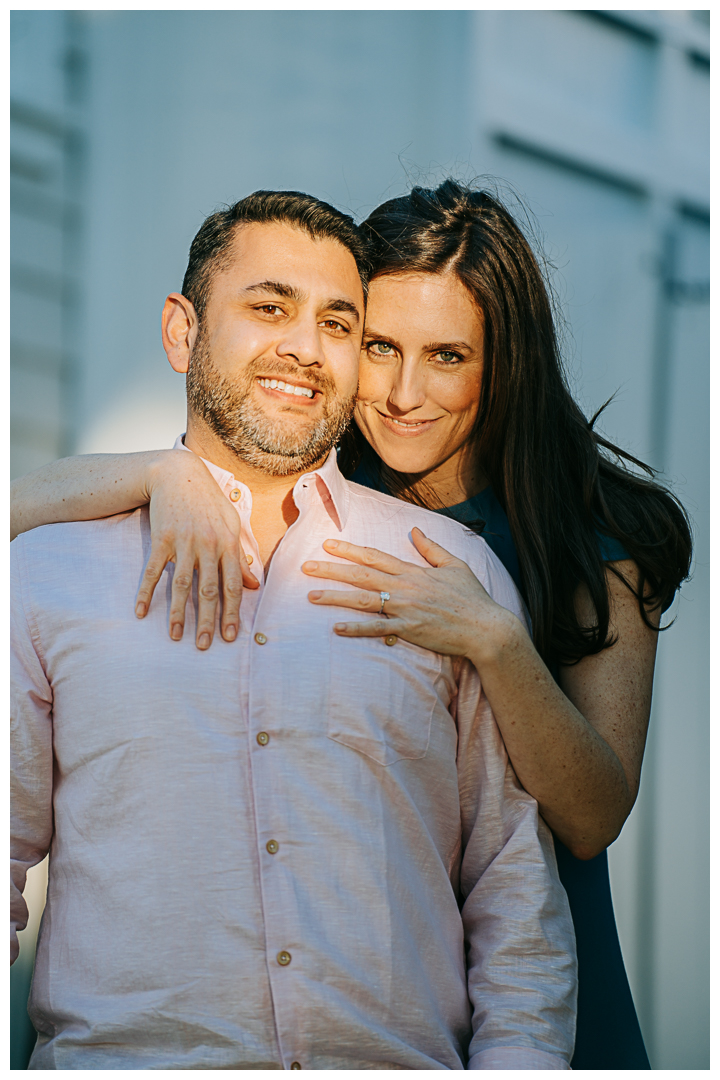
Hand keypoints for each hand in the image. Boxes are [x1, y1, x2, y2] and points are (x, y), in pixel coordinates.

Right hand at [134, 451, 258, 647]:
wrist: (178, 474)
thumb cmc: (209, 501)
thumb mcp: (232, 525)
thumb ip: (241, 556)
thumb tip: (254, 585)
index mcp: (227, 544)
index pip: (232, 585)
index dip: (231, 612)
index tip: (229, 636)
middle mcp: (207, 545)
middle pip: (208, 590)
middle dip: (207, 620)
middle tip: (204, 646)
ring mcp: (183, 542)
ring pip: (181, 585)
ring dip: (177, 613)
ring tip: (176, 636)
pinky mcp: (161, 539)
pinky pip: (153, 571)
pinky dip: (146, 591)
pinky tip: (140, 611)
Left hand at [303, 527, 508, 658]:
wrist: (486, 627)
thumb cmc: (473, 598)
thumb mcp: (455, 565)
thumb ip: (431, 548)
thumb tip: (415, 530)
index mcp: (413, 572)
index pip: (375, 556)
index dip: (349, 550)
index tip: (327, 544)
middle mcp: (405, 588)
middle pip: (361, 575)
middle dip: (331, 569)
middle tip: (305, 567)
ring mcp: (406, 609)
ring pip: (363, 601)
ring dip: (336, 598)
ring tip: (311, 597)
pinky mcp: (410, 630)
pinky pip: (377, 629)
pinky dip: (356, 629)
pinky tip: (337, 628)